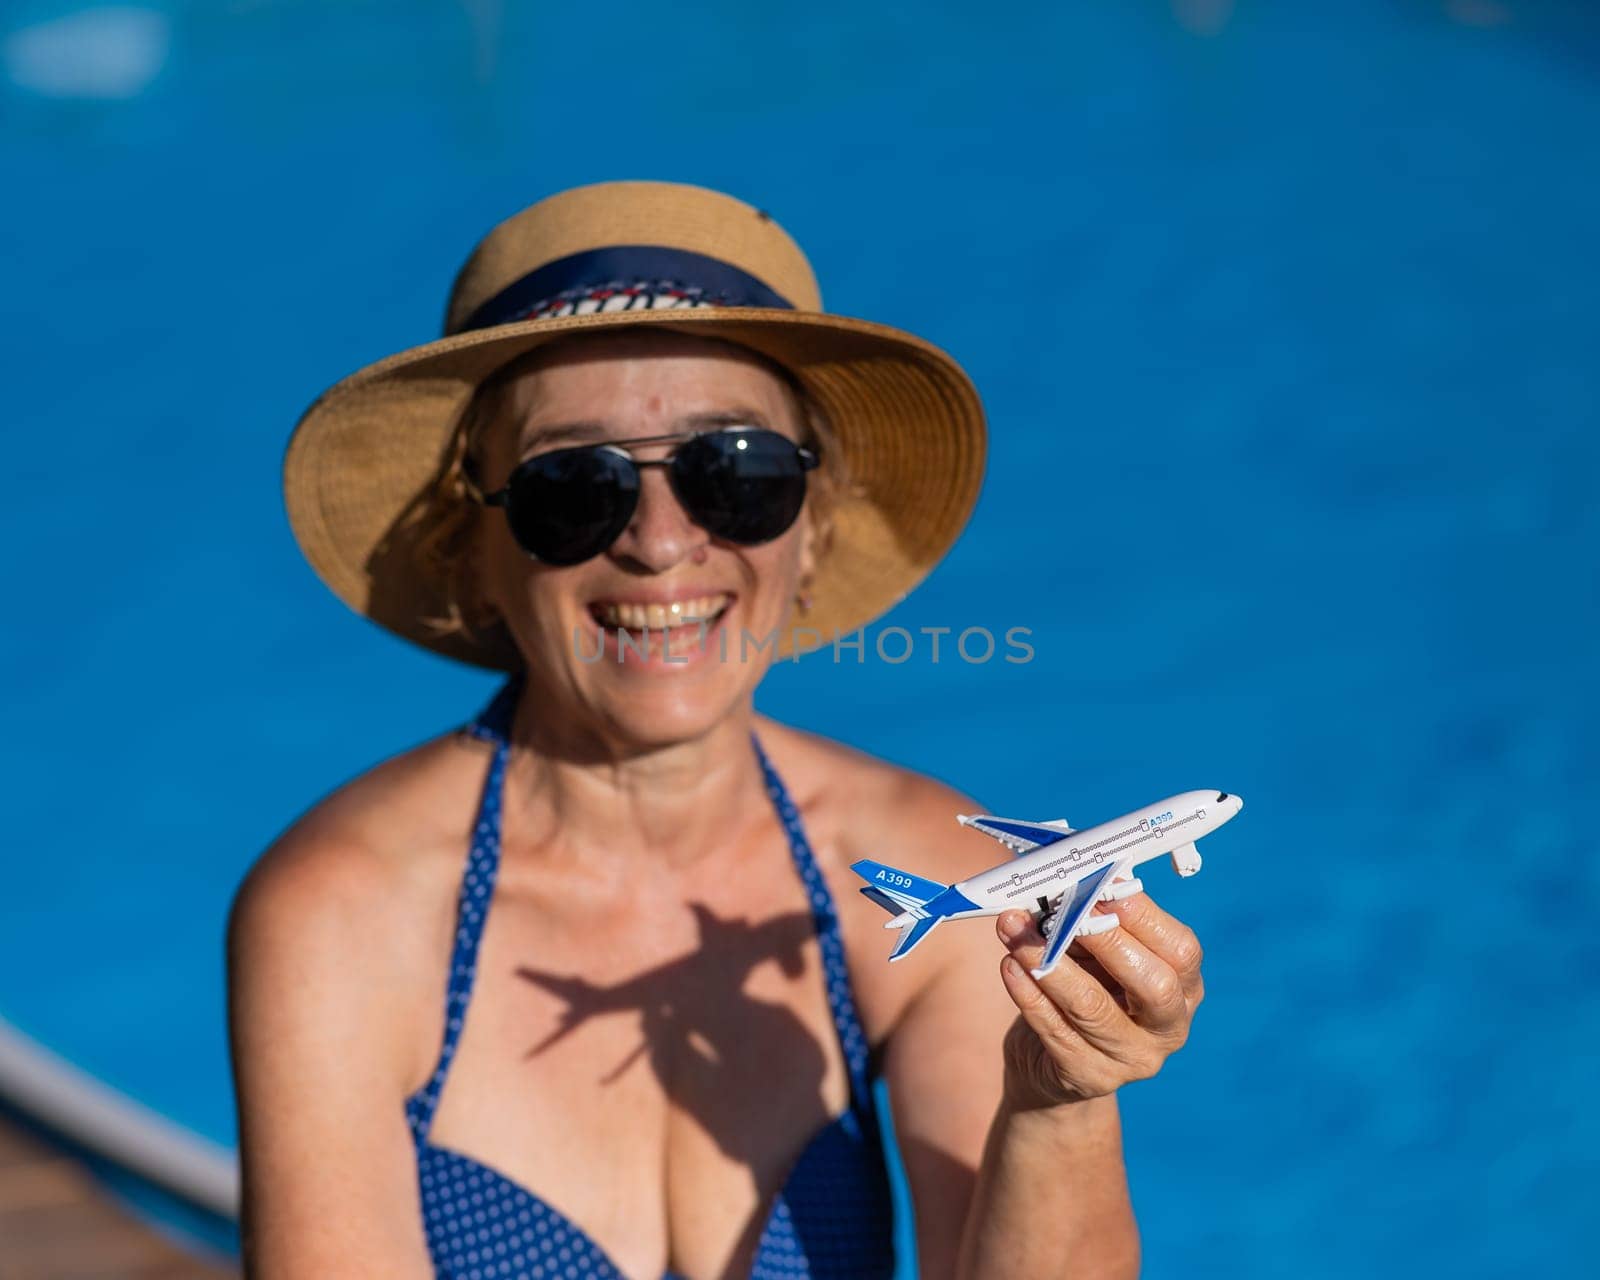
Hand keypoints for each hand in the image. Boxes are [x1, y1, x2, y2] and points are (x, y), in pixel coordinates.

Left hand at [995, 893, 1203, 1108]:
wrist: (1051, 1063)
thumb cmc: (1083, 989)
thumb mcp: (1096, 955)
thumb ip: (1092, 923)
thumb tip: (1068, 886)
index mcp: (1184, 988)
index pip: (1181, 951)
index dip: (1143, 915)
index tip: (1102, 885)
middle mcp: (1168, 1029)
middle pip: (1152, 985)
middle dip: (1106, 940)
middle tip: (1065, 909)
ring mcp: (1131, 1060)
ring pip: (1092, 1007)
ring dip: (1048, 961)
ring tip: (1016, 931)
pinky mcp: (1088, 1077)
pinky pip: (1054, 1031)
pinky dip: (1028, 993)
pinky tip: (1010, 965)